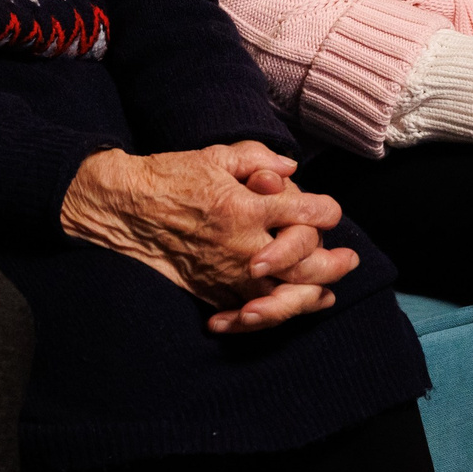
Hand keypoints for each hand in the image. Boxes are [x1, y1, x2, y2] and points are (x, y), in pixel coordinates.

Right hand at [59, 143, 357, 331]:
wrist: (124, 208)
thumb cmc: (168, 177)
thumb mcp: (213, 155)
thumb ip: (257, 158)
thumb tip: (290, 168)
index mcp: (246, 207)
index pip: (307, 213)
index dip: (326, 210)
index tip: (330, 209)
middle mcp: (243, 245)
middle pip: (305, 265)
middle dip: (332, 264)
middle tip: (349, 261)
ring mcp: (227, 273)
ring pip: (283, 297)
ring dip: (310, 297)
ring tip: (326, 294)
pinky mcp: (211, 290)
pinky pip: (248, 311)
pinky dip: (270, 316)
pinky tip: (284, 311)